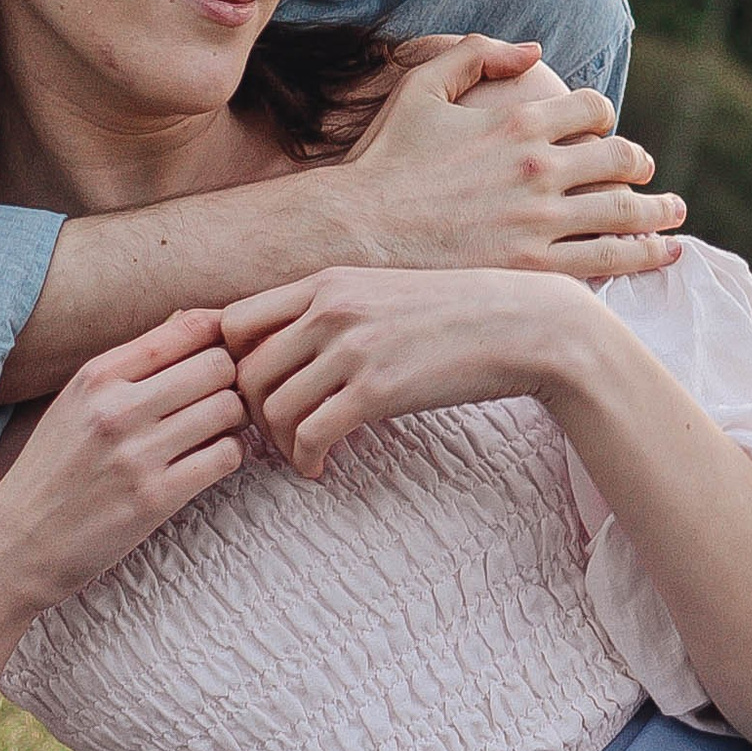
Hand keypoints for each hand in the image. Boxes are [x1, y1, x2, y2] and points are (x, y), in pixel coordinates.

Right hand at [0, 307, 246, 612]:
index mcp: (97, 376)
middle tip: (223, 399)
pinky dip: (228, 456)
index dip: (221, 338)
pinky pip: (225, 457)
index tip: (221, 357)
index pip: (189, 327)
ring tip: (216, 432)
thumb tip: (197, 323)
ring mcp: (137, 454)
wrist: (16, 545)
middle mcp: (117, 408)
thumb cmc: (52, 471)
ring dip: (234, 420)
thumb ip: (132, 366)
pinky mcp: (155, 498)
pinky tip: (208, 462)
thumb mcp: (76, 403)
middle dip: (232, 380)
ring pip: (229, 408)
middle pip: (219, 365)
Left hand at [222, 267, 600, 475]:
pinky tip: (321, 467)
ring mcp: (352, 349)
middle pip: (243, 373)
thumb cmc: (455, 315)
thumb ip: (332, 311)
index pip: (232, 323)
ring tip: (302, 455)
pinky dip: (306, 460)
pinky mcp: (377, 390)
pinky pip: (311, 435)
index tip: (254, 393)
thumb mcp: (382, 293)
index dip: (229, 365)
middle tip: (275, 435)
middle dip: (249, 415)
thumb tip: (288, 347)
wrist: (522, 325)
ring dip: (278, 444)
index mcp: (325, 283)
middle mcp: (329, 310)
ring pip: (272, 408)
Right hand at [337, 37, 685, 280]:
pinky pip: (605, 263)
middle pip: (622, 160)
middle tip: (651, 177)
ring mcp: (540, 221)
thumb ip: (476, 53)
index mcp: (519, 122)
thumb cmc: (382, 160)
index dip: (607, 118)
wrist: (355, 230)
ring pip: (625, 214)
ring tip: (674, 218)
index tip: (609, 131)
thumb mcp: (420, 87)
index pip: (593, 110)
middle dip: (642, 166)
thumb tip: (533, 49)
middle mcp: (539, 169)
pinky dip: (641, 257)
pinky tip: (660, 257)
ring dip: (659, 214)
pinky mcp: (533, 268)